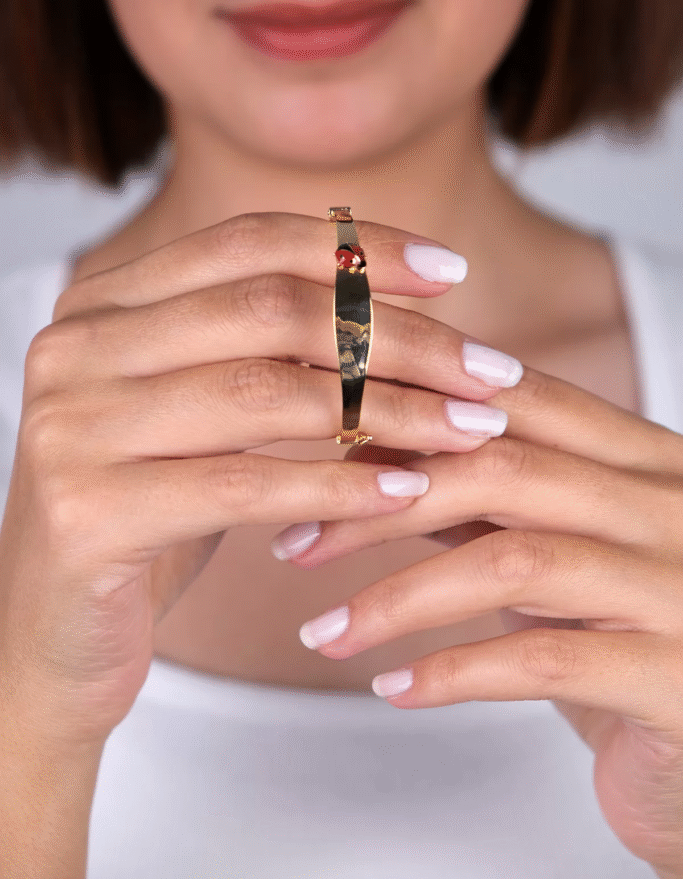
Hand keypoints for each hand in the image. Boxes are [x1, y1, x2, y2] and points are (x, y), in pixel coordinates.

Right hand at [0, 211, 507, 748]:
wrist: (55, 636)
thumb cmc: (150, 516)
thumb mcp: (206, 419)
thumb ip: (271, 355)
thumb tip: (408, 313)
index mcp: (102, 304)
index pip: (247, 242)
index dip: (358, 249)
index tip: (452, 272)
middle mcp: (75, 347)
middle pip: (269, 309)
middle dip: (397, 336)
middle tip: (487, 368)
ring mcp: (71, 426)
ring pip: (267, 392)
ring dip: (391, 412)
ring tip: (471, 429)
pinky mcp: (87, 510)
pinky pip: (246, 485)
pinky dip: (340, 487)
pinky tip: (410, 492)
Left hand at [276, 368, 682, 878]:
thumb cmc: (627, 636)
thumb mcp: (559, 551)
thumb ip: (486, 502)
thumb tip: (370, 456)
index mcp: (639, 460)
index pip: (516, 402)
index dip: (411, 410)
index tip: (320, 440)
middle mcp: (666, 506)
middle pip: (501, 469)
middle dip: (380, 505)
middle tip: (298, 543)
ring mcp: (677, 587)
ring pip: (512, 562)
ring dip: (397, 598)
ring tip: (324, 633)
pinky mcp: (674, 676)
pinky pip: (544, 662)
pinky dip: (451, 673)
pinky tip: (392, 689)